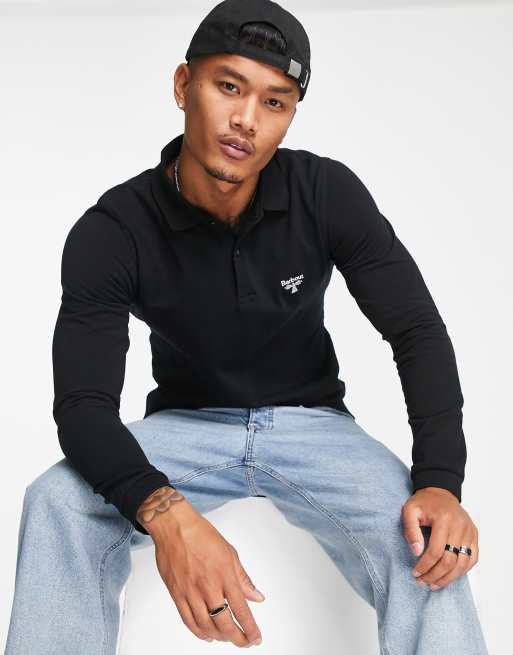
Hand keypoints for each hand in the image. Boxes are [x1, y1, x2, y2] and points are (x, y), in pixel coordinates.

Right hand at [147, 498, 264, 646]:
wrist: (174, 526)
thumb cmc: (201, 534)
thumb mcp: (230, 552)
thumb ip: (243, 578)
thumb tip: (257, 596)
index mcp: (224, 574)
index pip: (241, 609)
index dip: (250, 628)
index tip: (256, 638)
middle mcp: (208, 586)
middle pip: (224, 623)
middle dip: (237, 638)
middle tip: (245, 642)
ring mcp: (190, 591)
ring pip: (206, 626)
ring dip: (219, 637)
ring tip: (228, 638)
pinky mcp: (176, 594)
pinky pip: (188, 620)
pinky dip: (199, 632)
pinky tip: (207, 636)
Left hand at [401, 486, 478, 590]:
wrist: (440, 492)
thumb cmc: (423, 502)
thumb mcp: (410, 510)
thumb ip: (410, 530)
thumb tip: (416, 552)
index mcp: (444, 519)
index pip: (436, 550)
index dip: (425, 565)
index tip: (415, 573)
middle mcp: (460, 526)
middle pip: (450, 560)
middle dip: (435, 575)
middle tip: (423, 582)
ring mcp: (469, 531)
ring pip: (463, 563)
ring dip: (449, 578)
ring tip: (435, 585)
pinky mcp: (474, 535)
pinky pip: (472, 558)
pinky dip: (462, 571)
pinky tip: (450, 576)